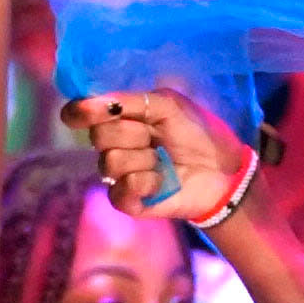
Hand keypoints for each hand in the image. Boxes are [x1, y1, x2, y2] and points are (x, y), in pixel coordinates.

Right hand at [66, 84, 245, 223]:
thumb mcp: (167, 104)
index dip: (80, 113)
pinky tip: (162, 182)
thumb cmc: (197, 131)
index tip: (84, 112)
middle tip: (157, 137)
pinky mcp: (128, 202)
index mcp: (119, 119)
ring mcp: (119, 175)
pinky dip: (144, 183)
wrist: (224, 168)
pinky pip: (120, 190)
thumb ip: (128, 101)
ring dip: (145, 158)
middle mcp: (113, 146)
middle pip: (98, 136)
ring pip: (111, 162)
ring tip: (165, 160)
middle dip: (132, 133)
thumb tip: (86, 101)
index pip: (80, 114)